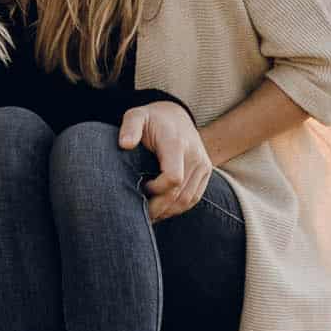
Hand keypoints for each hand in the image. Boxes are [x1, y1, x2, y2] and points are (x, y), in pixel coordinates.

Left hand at [118, 101, 213, 223]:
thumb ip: (130, 127)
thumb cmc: (151, 119)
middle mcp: (194, 155)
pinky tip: (162, 209)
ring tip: (150, 214)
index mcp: (177, 143)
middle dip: (159, 207)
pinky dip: (178, 208)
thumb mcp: (136, 116)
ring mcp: (203, 165)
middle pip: (180, 193)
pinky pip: (194, 197)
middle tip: (140, 214)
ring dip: (168, 211)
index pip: (173, 178)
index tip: (142, 186)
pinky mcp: (206, 172)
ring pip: (188, 199)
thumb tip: (125, 144)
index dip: (156, 189)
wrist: (176, 116)